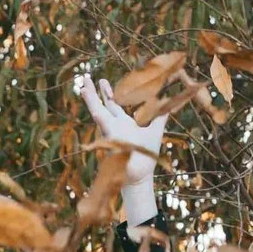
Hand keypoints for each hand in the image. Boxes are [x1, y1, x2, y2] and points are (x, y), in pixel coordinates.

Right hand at [75, 74, 167, 231]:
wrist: (141, 174)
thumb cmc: (146, 155)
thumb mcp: (155, 130)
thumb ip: (160, 116)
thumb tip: (169, 103)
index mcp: (123, 123)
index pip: (112, 105)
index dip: (107, 93)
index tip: (102, 80)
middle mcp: (114, 126)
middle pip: (101, 106)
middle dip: (94, 92)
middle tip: (86, 77)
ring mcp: (110, 132)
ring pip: (98, 113)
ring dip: (91, 100)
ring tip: (83, 87)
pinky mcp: (111, 139)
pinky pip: (103, 126)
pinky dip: (98, 116)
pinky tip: (94, 110)